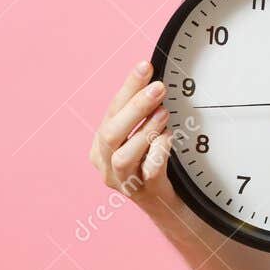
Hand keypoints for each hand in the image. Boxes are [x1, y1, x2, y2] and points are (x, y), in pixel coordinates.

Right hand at [88, 59, 177, 213]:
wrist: (165, 203)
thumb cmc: (151, 162)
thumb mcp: (141, 135)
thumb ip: (141, 113)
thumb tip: (152, 78)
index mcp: (101, 146)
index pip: (111, 111)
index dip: (128, 88)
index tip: (145, 66)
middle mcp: (106, 165)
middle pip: (110, 134)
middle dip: (134, 108)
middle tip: (158, 88)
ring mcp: (124, 182)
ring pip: (122, 157)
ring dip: (145, 131)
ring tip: (164, 113)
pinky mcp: (145, 193)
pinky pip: (149, 173)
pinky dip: (158, 153)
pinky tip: (169, 138)